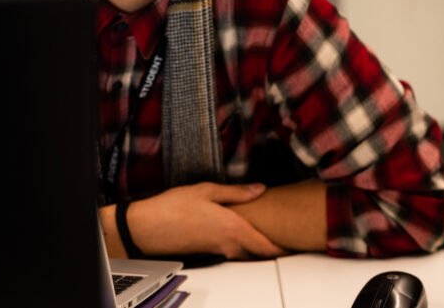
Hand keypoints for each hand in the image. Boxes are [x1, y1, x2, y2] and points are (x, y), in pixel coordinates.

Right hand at [126, 182, 287, 259]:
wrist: (147, 228)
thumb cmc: (172, 208)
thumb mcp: (206, 190)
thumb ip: (236, 192)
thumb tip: (259, 189)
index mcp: (233, 228)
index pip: (267, 245)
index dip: (284, 247)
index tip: (296, 241)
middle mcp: (229, 244)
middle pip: (260, 253)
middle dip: (276, 248)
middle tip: (288, 237)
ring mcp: (218, 250)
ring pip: (247, 254)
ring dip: (259, 247)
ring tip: (269, 234)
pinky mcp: (208, 252)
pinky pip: (233, 252)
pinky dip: (243, 246)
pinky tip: (240, 234)